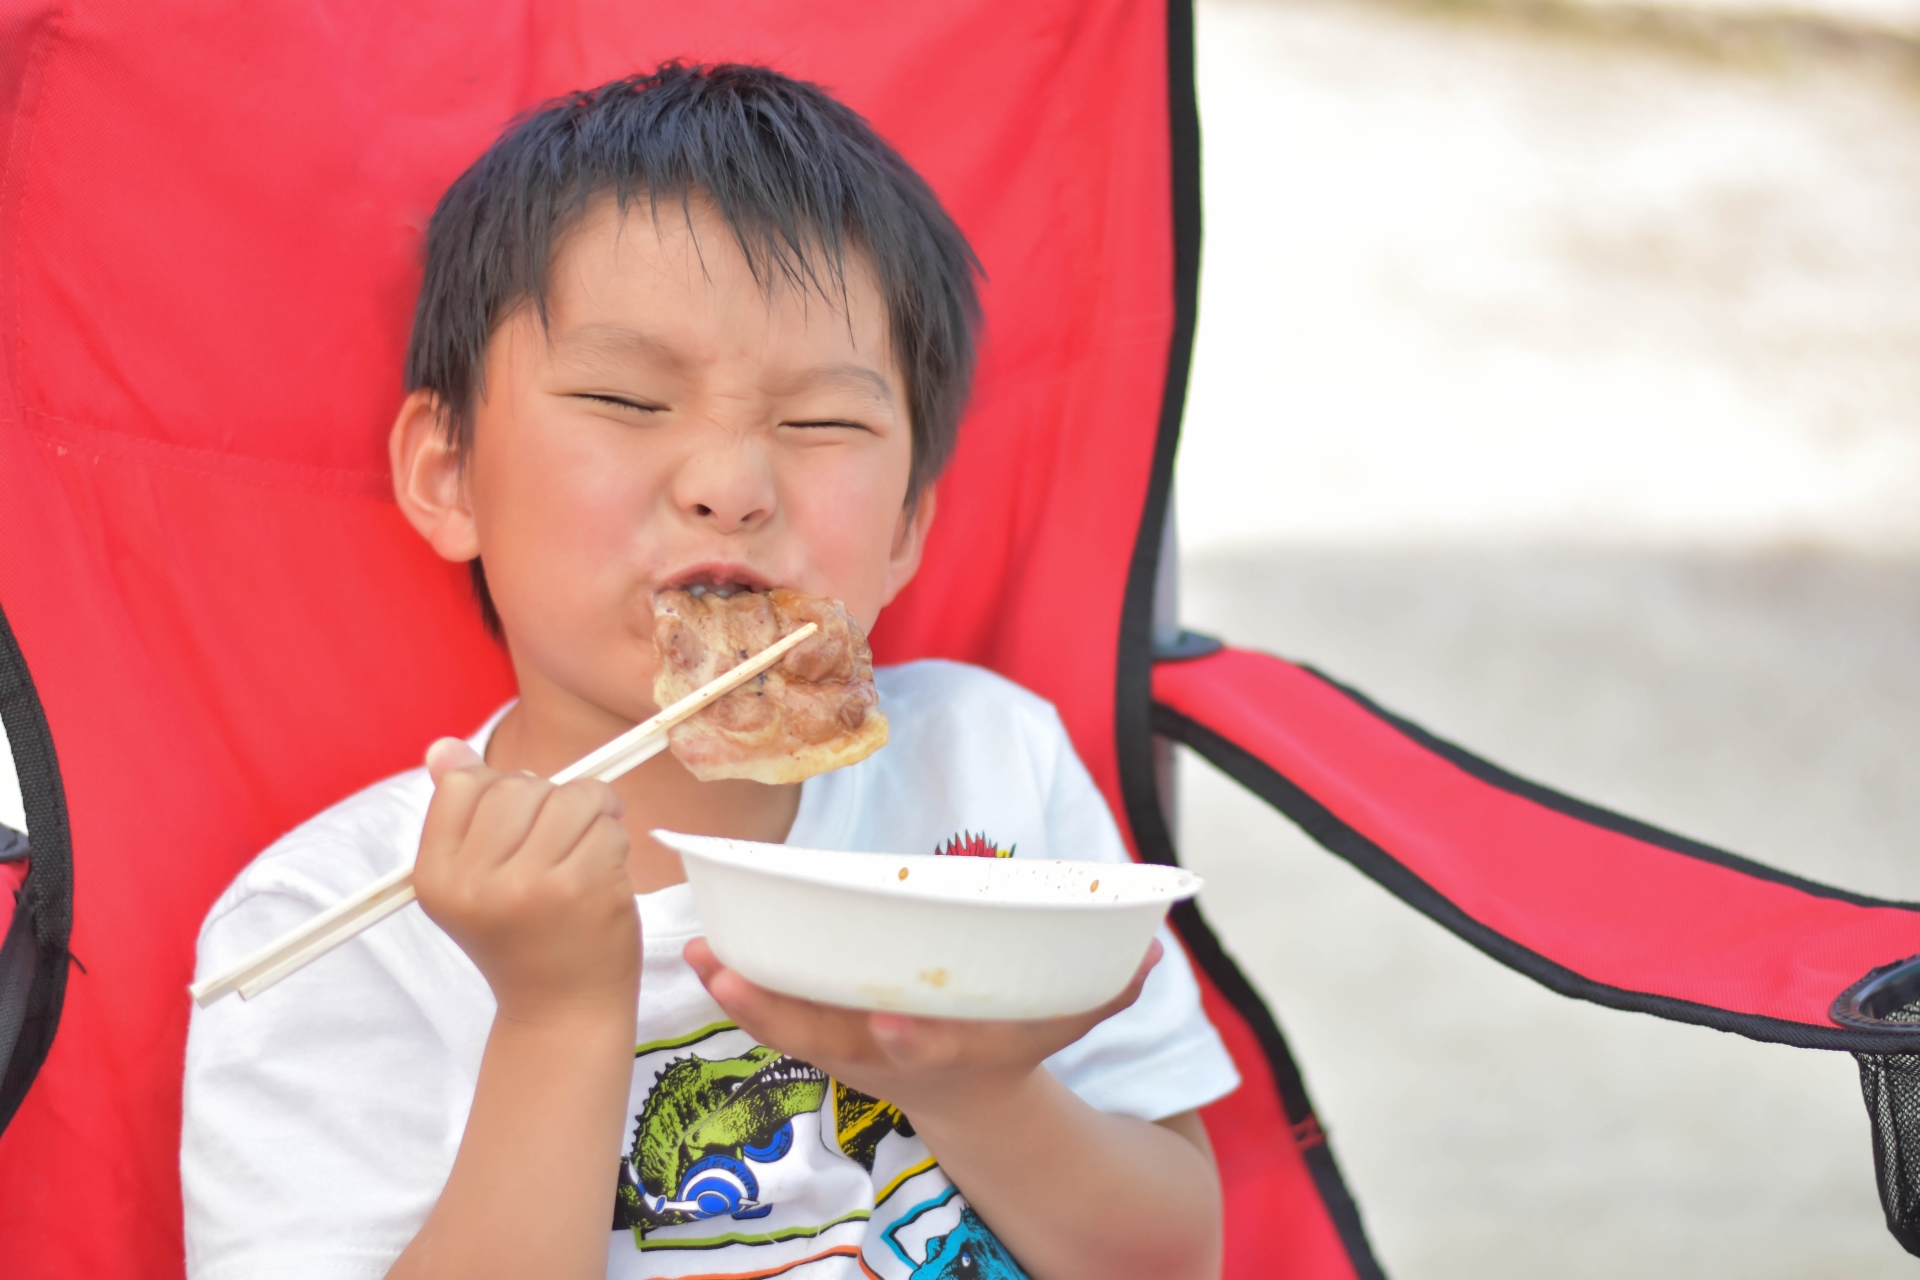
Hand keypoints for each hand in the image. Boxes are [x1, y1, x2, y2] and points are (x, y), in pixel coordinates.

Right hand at [415, 738, 638, 1025]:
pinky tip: (605, 870)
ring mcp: (528, 885)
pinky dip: (615, 837)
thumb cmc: (522, 937)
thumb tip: (444, 746)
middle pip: (519, 785)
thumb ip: (460, 811)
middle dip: (551, 801)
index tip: (521, 826)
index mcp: (435, 876)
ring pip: (570, 796)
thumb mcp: (473, 881)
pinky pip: (607, 823)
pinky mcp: (581, 887)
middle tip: (560, 839)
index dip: (502, 791)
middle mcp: (474, 883)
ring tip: (587, 849)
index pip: (465, 784)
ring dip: (591, 813)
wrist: (562, 1010)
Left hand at [684, 937, 1161, 1124]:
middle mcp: (897, 1058)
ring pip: (791, 1032)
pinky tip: (706, 953)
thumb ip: (1104, 988)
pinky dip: (743, 991)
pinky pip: (777, 1019)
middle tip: (733, 978)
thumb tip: (1150, 949)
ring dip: (745, 997)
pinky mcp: (828, 1040)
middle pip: (833, 1044)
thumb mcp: (1064, 1021)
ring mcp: (855, 1054)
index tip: (890, 1021)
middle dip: (784, 1016)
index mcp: (957, 1053)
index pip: (937, 1050)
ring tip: (701, 954)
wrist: (970, 1100)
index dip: (913, 1038)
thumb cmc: (1013, 1039)